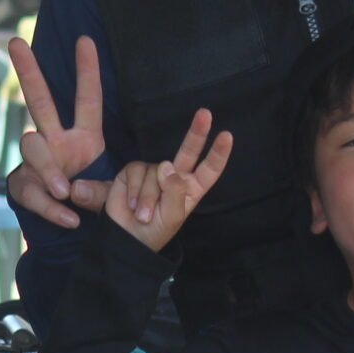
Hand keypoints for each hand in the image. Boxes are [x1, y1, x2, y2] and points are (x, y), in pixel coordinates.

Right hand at [7, 35, 111, 229]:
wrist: (75, 236)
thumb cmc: (95, 205)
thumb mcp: (111, 192)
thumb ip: (99, 189)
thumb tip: (70, 190)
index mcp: (84, 138)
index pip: (87, 100)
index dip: (87, 71)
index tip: (85, 40)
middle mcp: (56, 142)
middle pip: (40, 102)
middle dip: (28, 71)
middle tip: (16, 41)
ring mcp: (37, 163)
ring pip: (33, 148)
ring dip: (50, 170)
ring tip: (65, 191)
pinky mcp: (24, 187)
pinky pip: (33, 191)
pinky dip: (51, 207)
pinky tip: (68, 218)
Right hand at [104, 109, 232, 253]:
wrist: (126, 239)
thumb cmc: (154, 231)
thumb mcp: (172, 216)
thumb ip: (174, 191)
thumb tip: (167, 165)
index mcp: (191, 189)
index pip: (208, 170)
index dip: (218, 154)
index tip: (227, 136)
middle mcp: (174, 177)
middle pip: (188, 151)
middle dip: (196, 132)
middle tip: (205, 113)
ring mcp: (154, 172)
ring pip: (156, 171)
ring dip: (149, 197)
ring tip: (143, 215)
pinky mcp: (134, 171)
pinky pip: (137, 172)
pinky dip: (135, 191)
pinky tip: (132, 205)